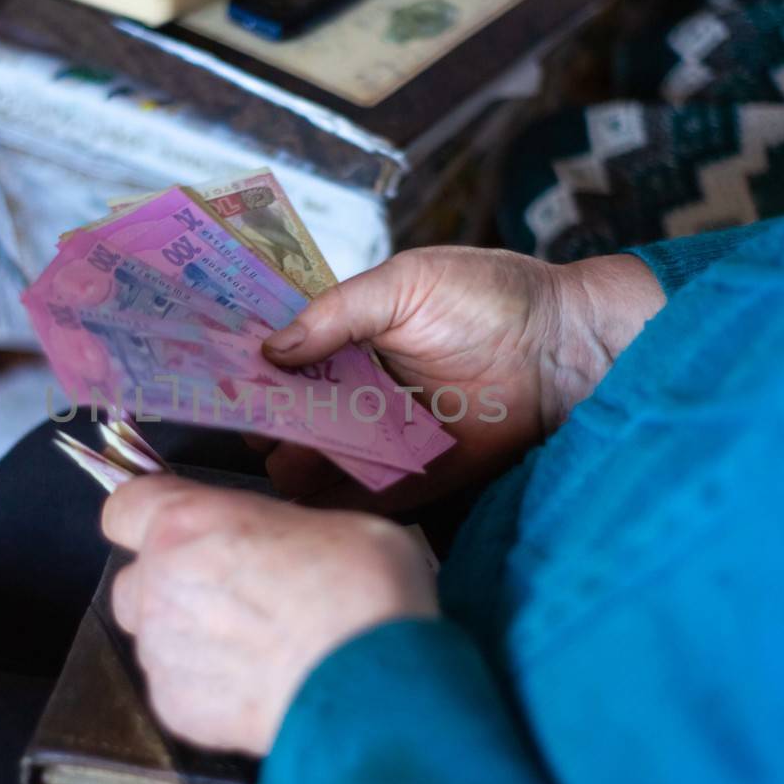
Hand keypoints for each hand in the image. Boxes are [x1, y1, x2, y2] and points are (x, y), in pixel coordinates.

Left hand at [101, 476, 436, 754]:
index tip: (178, 529)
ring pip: (155, 640)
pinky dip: (207, 689)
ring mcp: (162, 652)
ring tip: (254, 651)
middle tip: (230, 597)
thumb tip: (275, 551)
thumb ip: (268, 533)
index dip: (147, 519)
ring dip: (189, 640)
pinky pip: (178, 691)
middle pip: (134, 582)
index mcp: (185, 523)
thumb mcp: (325, 522)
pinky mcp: (176, 709)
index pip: (124, 509)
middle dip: (169, 588)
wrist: (369, 681)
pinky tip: (257, 688)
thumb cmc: (360, 585)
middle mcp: (158, 584)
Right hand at [259, 248, 664, 508]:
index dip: (251, 369)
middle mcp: (359, 392)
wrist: (566, 347)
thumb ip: (336, 313)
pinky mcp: (417, 477)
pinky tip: (312, 492)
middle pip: (293, 416)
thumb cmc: (492, 297)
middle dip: (266, 421)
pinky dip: (337, 499)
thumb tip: (271, 346)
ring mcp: (385, 438)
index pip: (284, 359)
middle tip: (250, 422)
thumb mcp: (405, 284)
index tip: (218, 377)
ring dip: (295, 462)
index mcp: (350, 340)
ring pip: (320, 460)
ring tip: (283, 455)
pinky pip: (367, 496)